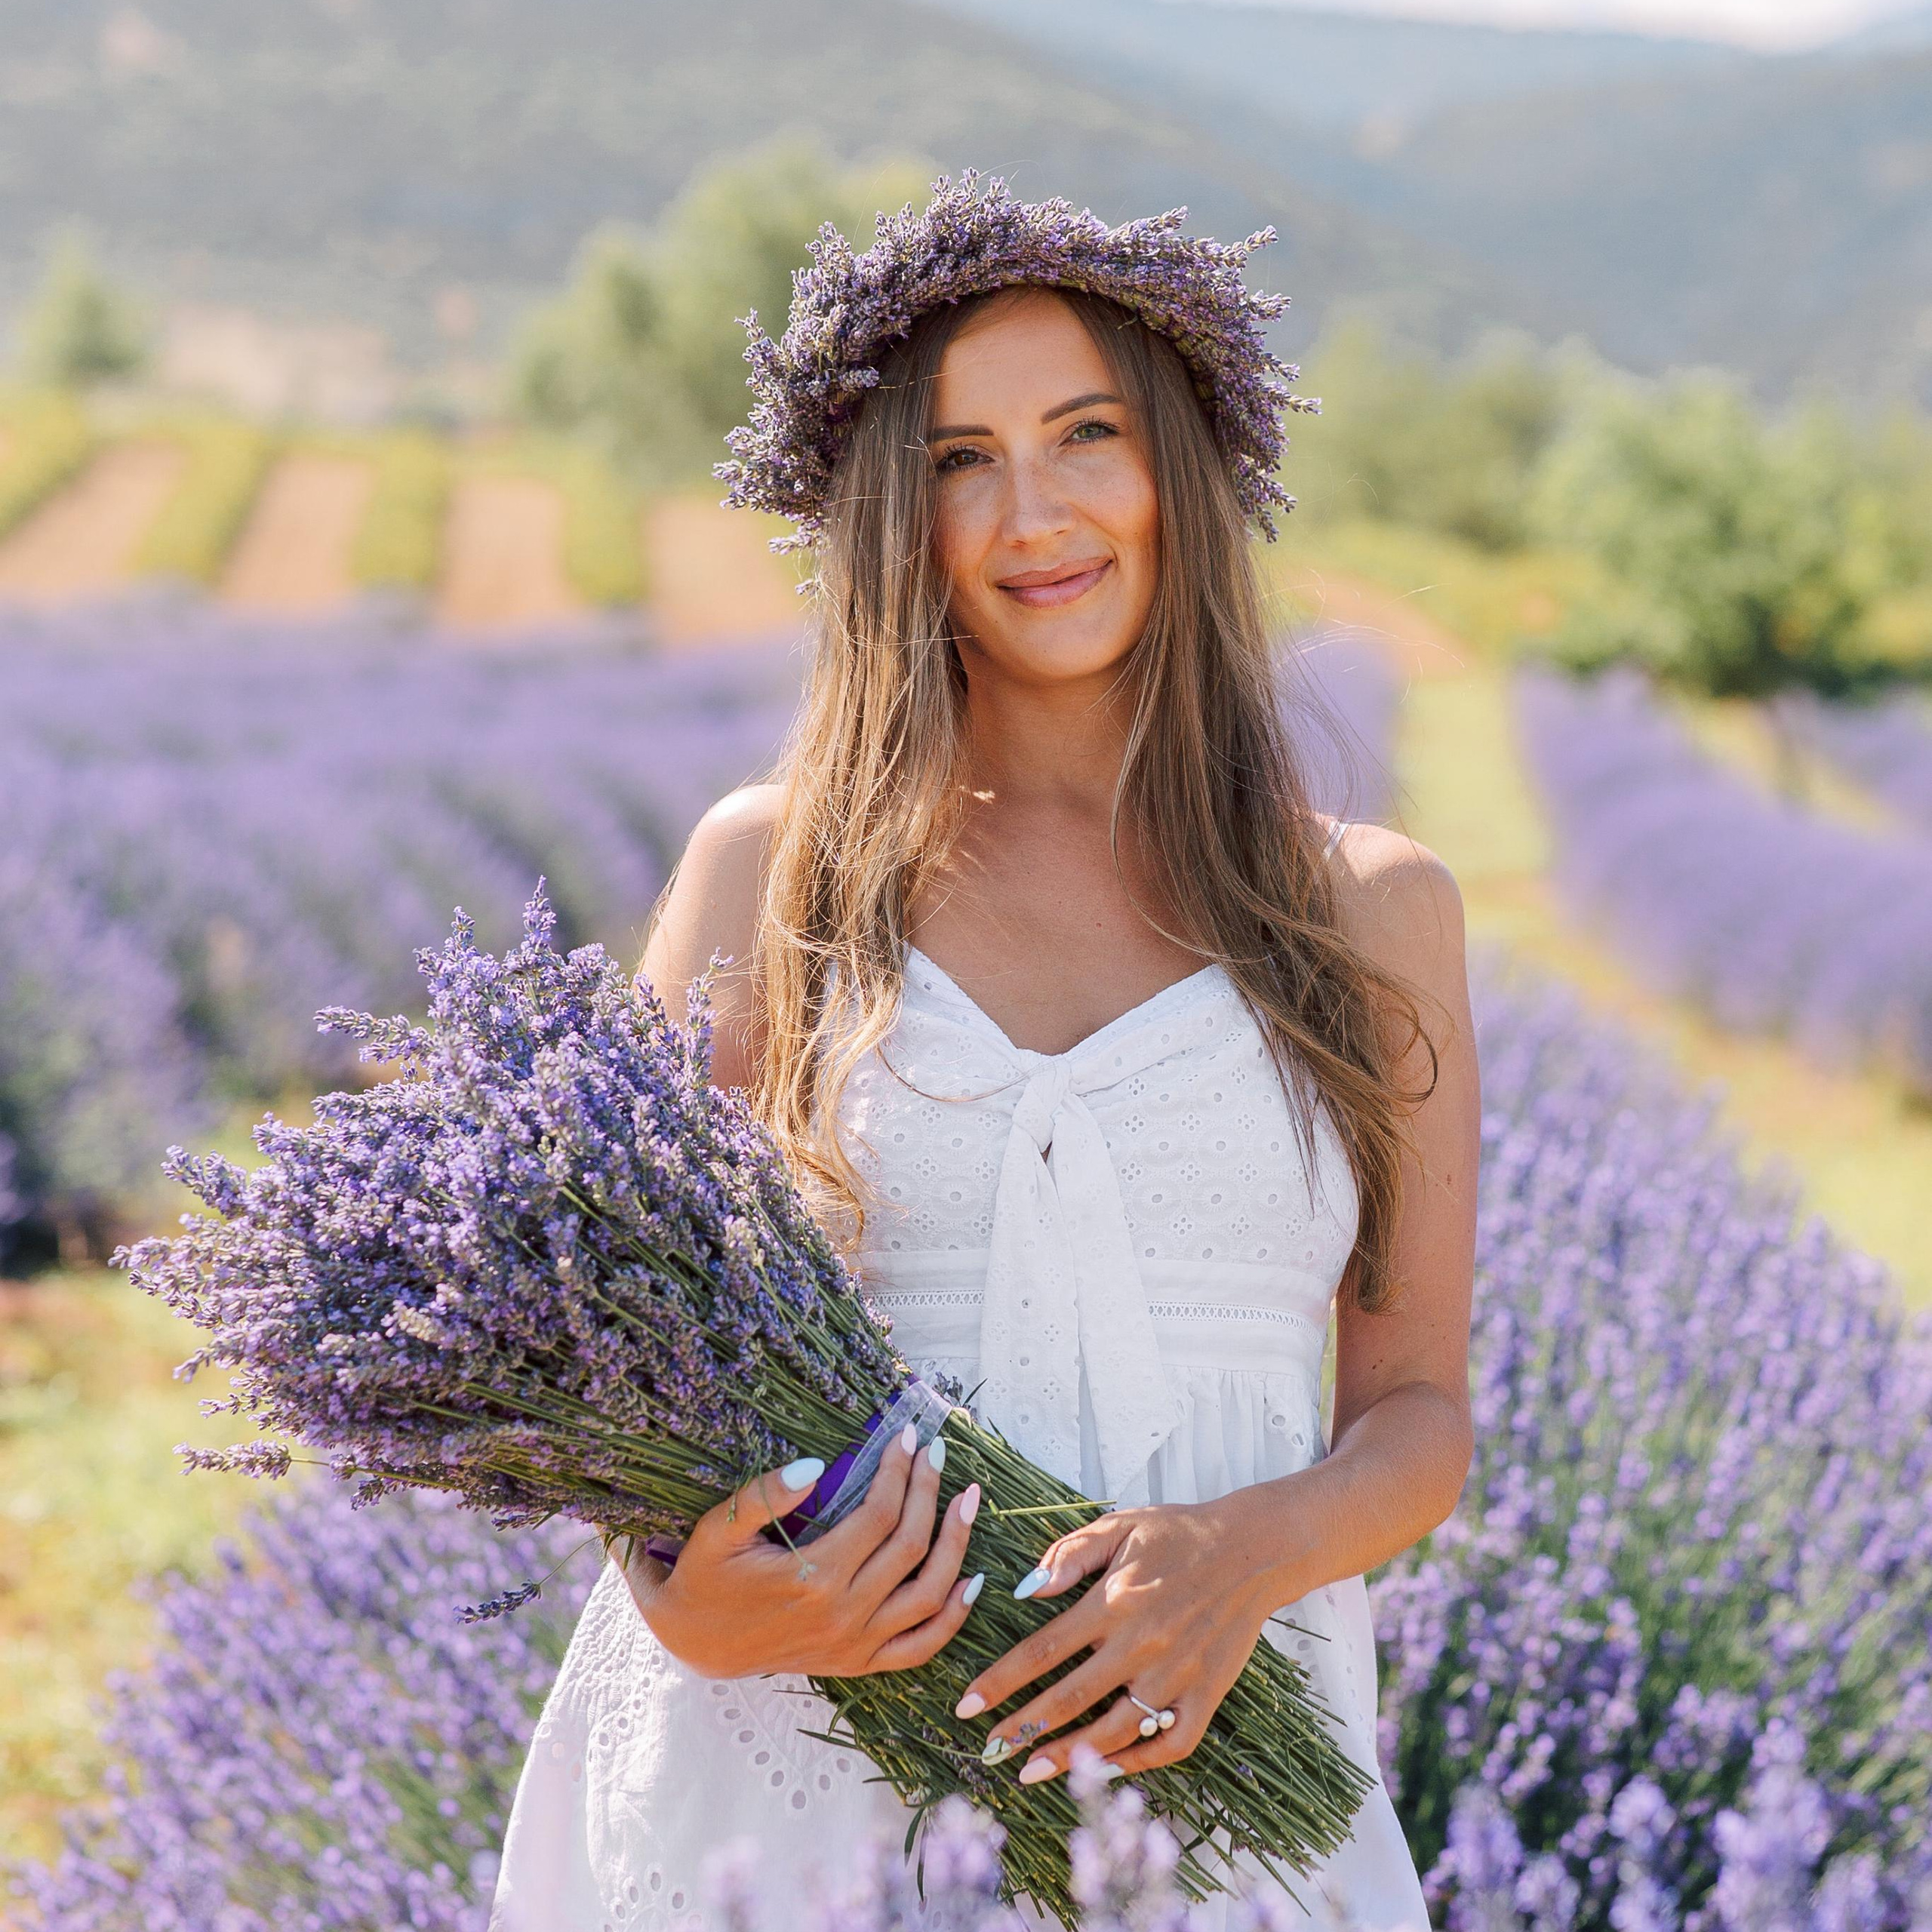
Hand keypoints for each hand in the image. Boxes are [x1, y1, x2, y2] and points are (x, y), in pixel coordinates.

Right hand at [621, 1424, 984, 1680]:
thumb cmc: (706, 1578)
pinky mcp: (859, 1663)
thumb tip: (812, 1464)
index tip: (907, 1435)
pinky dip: (954, 1617)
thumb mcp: (716, 1531)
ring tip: (968, 1500)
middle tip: (937, 1450)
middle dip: (929, 1490)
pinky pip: (921, 1646)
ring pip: (928, 1596)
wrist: (695, 1645)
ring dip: (956, 1544)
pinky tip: (972, 1581)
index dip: (898, 1471)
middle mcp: (843, 1616)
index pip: (877, 1516)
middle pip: (909, 1546)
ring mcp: (855, 1646)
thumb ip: (763, 1496)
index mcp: (812, 1579)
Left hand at [952, 1499, 1277, 1782]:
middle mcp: (1143, 1643)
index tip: (967, 1705)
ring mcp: (1178, 1674)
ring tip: (1031, 1771)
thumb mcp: (1118, 1526)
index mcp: (1114, 1601)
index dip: (1001, 1681)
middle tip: (989, 1749)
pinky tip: (1106, 1768)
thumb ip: (1069, 1554)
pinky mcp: (1208, 1695)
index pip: (1043, 1649)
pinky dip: (1137, 1762)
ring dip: (1069, 1755)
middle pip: (1071, 1698)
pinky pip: (1170, 1743)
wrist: (1252, 1549)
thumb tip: (1025, 1589)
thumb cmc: (1178, 1533)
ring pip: (1114, 1730)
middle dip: (1022, 1728)